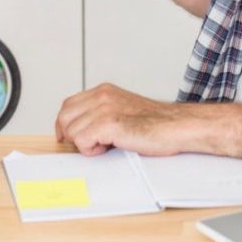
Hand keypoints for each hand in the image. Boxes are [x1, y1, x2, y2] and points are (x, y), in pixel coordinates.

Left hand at [55, 83, 188, 156]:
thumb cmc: (156, 123)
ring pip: (72, 132)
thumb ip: (101, 113)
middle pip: (65, 117)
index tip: (66, 136)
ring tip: (108, 144)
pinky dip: (92, 151)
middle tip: (90, 144)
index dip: (64, 123)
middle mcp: (102, 96)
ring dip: (87, 144)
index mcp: (104, 91)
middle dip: (72, 135)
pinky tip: (110, 147)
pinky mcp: (108, 123)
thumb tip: (81, 128)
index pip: (68, 105)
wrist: (177, 126)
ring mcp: (104, 108)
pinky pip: (82, 142)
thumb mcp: (122, 110)